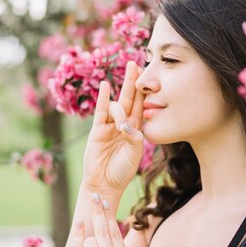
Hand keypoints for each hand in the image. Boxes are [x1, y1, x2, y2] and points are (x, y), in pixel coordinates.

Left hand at [71, 194, 130, 246]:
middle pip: (104, 231)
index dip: (111, 216)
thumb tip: (109, 227)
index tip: (106, 203)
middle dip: (98, 211)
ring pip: (90, 240)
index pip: (117, 234)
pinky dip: (78, 235)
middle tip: (95, 195)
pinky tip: (79, 225)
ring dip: (87, 240)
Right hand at [83, 61, 144, 193]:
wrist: (104, 183)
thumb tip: (126, 125)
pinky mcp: (97, 130)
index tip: (148, 73)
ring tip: (119, 120)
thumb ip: (133, 138)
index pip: (141, 105)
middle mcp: (124, 123)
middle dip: (132, 81)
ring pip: (116, 106)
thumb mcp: (134, 154)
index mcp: (136, 128)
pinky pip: (101, 111)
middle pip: (129, 98)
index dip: (145, 90)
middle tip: (134, 62)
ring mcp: (109, 125)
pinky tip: (106, 86)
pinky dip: (103, 98)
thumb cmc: (122, 171)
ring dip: (119, 105)